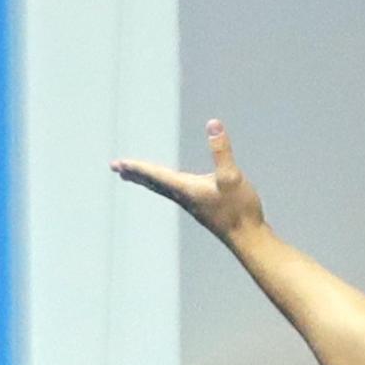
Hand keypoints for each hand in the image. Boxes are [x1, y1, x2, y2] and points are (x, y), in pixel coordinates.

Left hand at [113, 118, 266, 246]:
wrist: (249, 239)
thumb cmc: (240, 210)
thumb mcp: (232, 178)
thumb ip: (222, 152)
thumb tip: (213, 125)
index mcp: (186, 189)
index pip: (155, 175)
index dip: (137, 167)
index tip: (118, 163)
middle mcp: (184, 197)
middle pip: (154, 183)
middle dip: (135, 174)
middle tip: (116, 168)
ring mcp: (192, 204)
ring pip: (163, 189)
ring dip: (147, 180)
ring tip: (133, 176)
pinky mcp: (202, 208)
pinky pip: (175, 193)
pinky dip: (163, 186)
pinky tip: (170, 185)